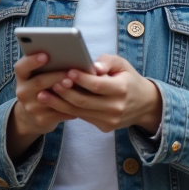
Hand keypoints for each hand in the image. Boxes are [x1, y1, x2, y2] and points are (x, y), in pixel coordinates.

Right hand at [7, 53, 72, 159]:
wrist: (32, 116)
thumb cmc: (43, 87)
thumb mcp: (40, 76)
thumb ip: (51, 66)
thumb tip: (73, 56)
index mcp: (23, 77)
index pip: (21, 67)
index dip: (31, 61)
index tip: (45, 55)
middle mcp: (23, 92)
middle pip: (38, 82)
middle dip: (56, 76)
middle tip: (70, 73)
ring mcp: (31, 108)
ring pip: (49, 99)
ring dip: (65, 92)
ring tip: (78, 85)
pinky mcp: (41, 120)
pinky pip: (58, 112)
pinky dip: (71, 106)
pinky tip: (83, 101)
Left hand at [47, 54, 162, 133]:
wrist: (144, 105)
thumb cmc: (129, 79)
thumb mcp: (123, 65)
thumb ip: (107, 61)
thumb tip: (92, 66)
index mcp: (122, 89)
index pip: (97, 85)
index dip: (81, 79)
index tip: (67, 71)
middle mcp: (117, 107)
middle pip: (84, 101)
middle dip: (64, 92)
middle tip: (49, 83)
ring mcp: (110, 120)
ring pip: (79, 112)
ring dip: (59, 104)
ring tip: (44, 94)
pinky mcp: (105, 127)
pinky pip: (83, 117)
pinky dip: (67, 110)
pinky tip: (55, 103)